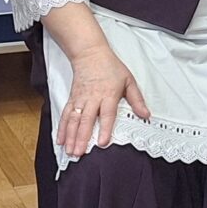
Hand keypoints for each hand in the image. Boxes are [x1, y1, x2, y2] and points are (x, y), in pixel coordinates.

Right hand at [58, 39, 148, 158]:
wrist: (90, 54)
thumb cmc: (110, 67)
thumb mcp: (129, 80)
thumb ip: (137, 100)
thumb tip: (146, 114)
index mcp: (108, 95)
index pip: (107, 115)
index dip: (105, 129)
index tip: (102, 142)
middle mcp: (92, 99)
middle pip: (86, 121)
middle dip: (82, 138)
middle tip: (79, 153)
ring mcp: (80, 100)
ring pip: (73, 120)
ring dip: (70, 136)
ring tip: (70, 151)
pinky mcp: (72, 99)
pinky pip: (65, 115)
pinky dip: (61, 128)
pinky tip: (60, 140)